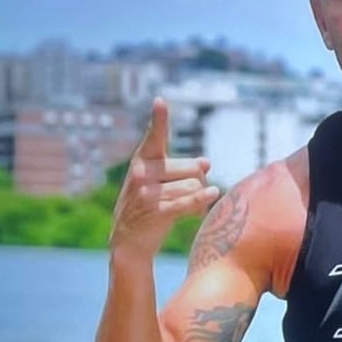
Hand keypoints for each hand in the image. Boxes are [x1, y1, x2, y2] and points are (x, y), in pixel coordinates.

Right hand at [110, 97, 219, 259]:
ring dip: (201, 197)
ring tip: (191, 206)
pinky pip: (188, 201)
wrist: (128, 240)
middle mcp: (141, 173)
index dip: (159, 119)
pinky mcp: (156, 212)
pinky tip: (212, 194)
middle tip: (192, 191)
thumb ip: (182, 169)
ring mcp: (146, 193)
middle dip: (199, 179)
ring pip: (194, 186)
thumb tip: (206, 162)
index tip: (160, 101)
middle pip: (193, 168)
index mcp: (142, 160)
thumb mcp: (160, 182)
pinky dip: (203, 199)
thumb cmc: (150, 205)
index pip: (154, 137)